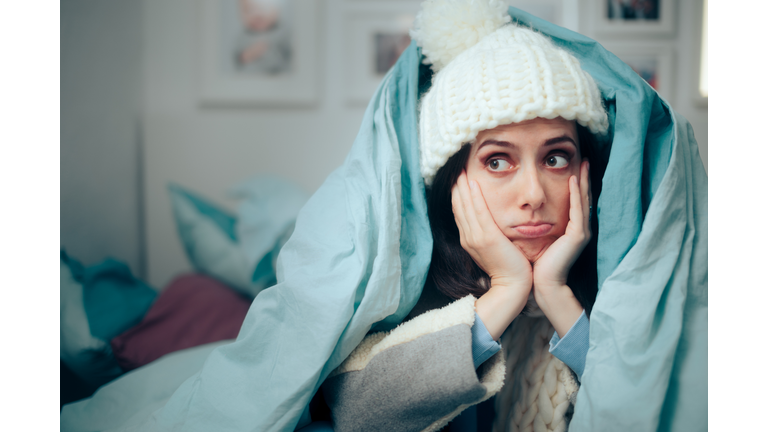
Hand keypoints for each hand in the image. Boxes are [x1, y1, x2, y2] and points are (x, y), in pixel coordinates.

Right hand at [452, 172, 531, 338]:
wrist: (513, 286)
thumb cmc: (509, 267)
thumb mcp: (494, 248)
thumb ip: (488, 234)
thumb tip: (489, 222)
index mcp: (468, 240)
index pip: (460, 213)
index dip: (458, 196)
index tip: (458, 180)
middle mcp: (468, 237)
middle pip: (458, 207)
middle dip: (457, 188)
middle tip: (456, 169)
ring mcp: (475, 237)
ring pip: (465, 207)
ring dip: (463, 187)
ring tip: (461, 171)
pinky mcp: (486, 237)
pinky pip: (478, 212)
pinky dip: (474, 196)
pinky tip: (472, 183)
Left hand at [532, 160, 590, 334]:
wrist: (542, 284)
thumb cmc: (536, 263)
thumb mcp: (537, 237)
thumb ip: (537, 222)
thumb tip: (524, 209)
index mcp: (570, 227)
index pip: (573, 199)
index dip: (574, 182)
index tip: (573, 165)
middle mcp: (578, 227)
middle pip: (582, 196)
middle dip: (583, 177)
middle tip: (582, 157)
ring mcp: (581, 231)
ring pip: (582, 200)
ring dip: (583, 181)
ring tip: (583, 163)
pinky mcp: (578, 236)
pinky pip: (577, 211)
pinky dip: (576, 195)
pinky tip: (574, 180)